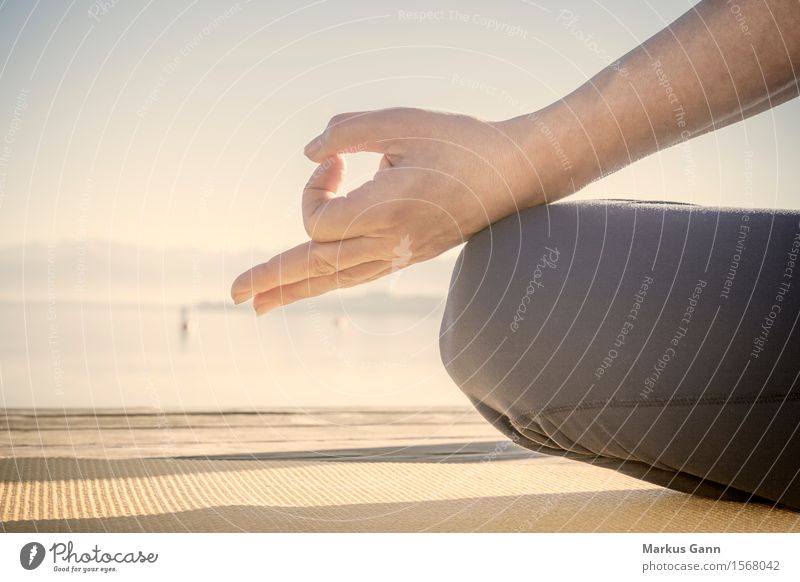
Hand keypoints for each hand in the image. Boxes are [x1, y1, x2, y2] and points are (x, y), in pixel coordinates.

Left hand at [230, 107, 553, 314]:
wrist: (517, 174)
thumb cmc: (463, 143)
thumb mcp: (404, 123)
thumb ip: (349, 132)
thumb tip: (310, 153)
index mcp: (390, 213)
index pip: (320, 222)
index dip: (312, 190)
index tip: (335, 163)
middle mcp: (393, 244)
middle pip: (317, 268)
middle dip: (272, 278)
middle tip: (233, 296)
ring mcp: (402, 256)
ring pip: (336, 280)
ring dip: (294, 290)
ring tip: (260, 306)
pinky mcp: (410, 255)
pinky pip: (357, 276)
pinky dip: (326, 281)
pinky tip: (310, 284)